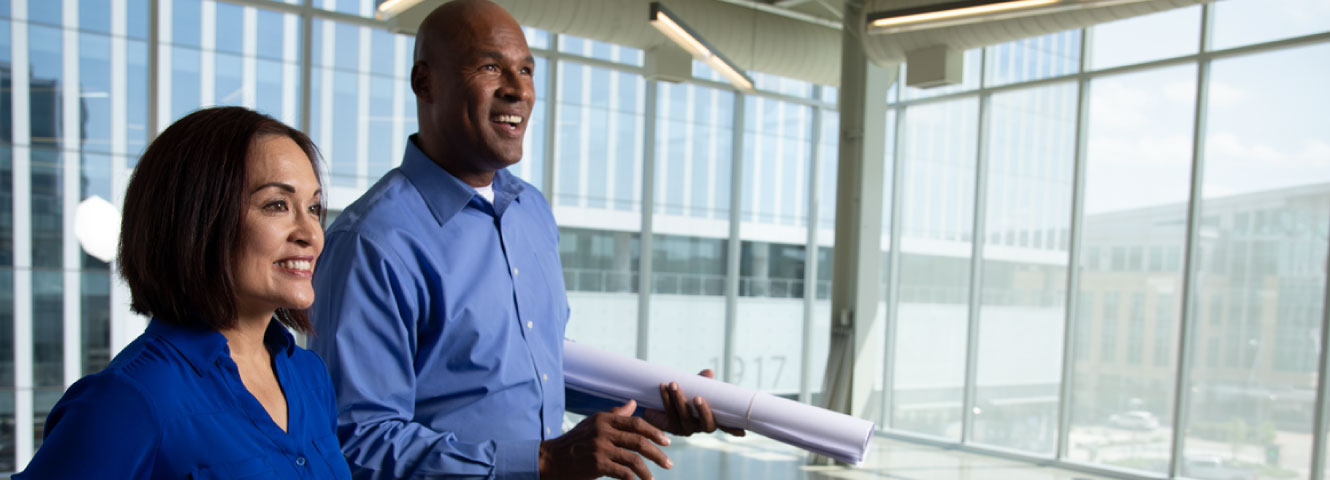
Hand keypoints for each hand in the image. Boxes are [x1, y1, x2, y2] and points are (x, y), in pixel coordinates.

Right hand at [538, 400, 672, 479]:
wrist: (552, 460)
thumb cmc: (574, 442)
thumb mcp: (593, 423)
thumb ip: (615, 414)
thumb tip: (634, 404)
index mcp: (605, 419)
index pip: (636, 423)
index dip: (655, 432)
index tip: (667, 441)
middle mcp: (603, 431)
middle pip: (639, 441)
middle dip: (657, 453)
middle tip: (669, 463)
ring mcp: (600, 448)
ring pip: (633, 459)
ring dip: (647, 471)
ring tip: (653, 479)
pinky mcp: (597, 464)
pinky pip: (623, 473)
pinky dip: (633, 479)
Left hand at [643, 369, 745, 436]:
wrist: (659, 399)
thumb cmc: (683, 392)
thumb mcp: (694, 385)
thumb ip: (701, 381)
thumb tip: (709, 373)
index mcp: (710, 418)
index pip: (725, 426)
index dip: (733, 430)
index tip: (742, 432)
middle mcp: (699, 427)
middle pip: (706, 424)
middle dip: (702, 411)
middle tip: (697, 398)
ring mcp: (684, 428)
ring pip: (684, 417)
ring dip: (678, 399)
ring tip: (673, 384)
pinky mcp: (669, 426)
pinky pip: (668, 413)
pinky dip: (666, 398)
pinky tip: (663, 387)